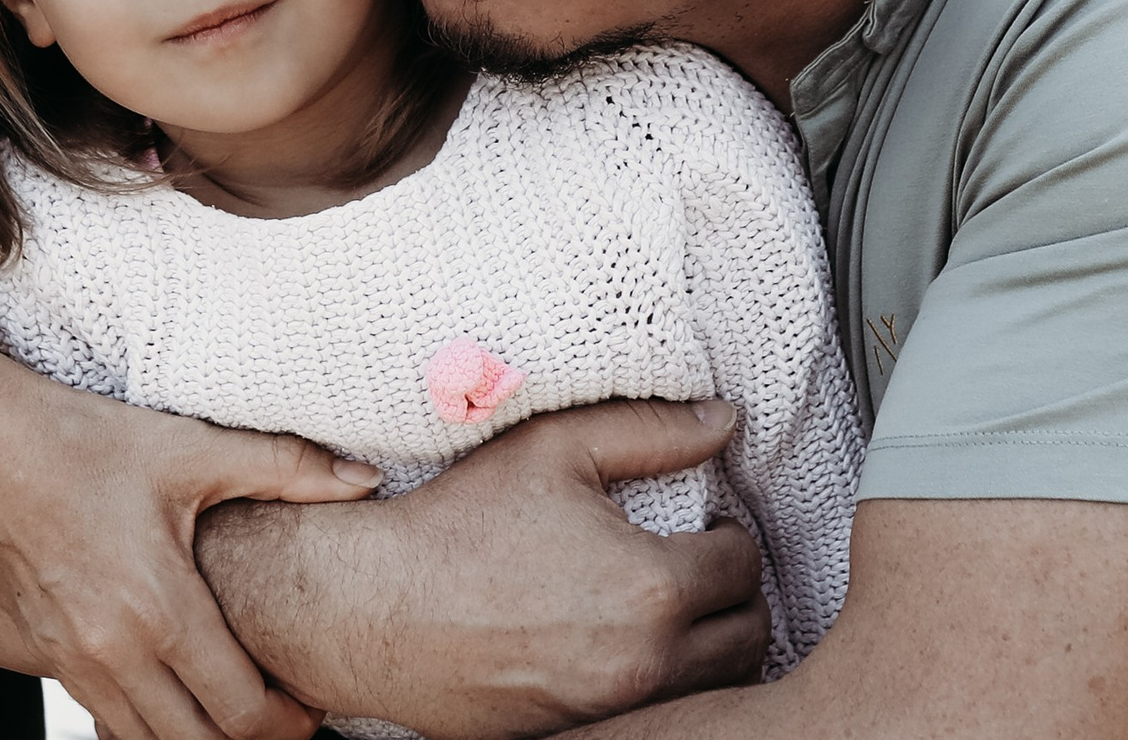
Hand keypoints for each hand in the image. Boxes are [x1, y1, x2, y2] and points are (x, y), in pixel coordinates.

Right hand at [0, 360, 372, 739]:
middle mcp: (115, 653)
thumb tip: (362, 477)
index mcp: (159, 609)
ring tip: (233, 711)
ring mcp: (75, 662)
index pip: (239, 710)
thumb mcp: (191, 447)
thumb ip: (286, 466)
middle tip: (286, 718)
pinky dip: (145, 723)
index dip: (288, 721)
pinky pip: (107, 719)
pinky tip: (170, 694)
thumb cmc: (83, 442)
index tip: (313, 704)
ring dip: (194, 739)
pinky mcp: (47, 655)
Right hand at [199, 398, 767, 737]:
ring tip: (670, 607)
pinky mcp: (585, 736)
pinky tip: (626, 645)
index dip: (728, 534)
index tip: (703, 525)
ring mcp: (615, 710)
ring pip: (715, 687)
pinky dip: (663, 684)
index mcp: (650, 585)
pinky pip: (657, 713)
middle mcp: (646, 660)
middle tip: (696, 565)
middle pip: (748, 637)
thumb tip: (725, 418)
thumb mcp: (554, 447)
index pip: (742, 564)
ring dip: (710, 647)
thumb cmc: (462, 521)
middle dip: (732, 596)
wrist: (379, 608)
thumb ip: (650, 429)